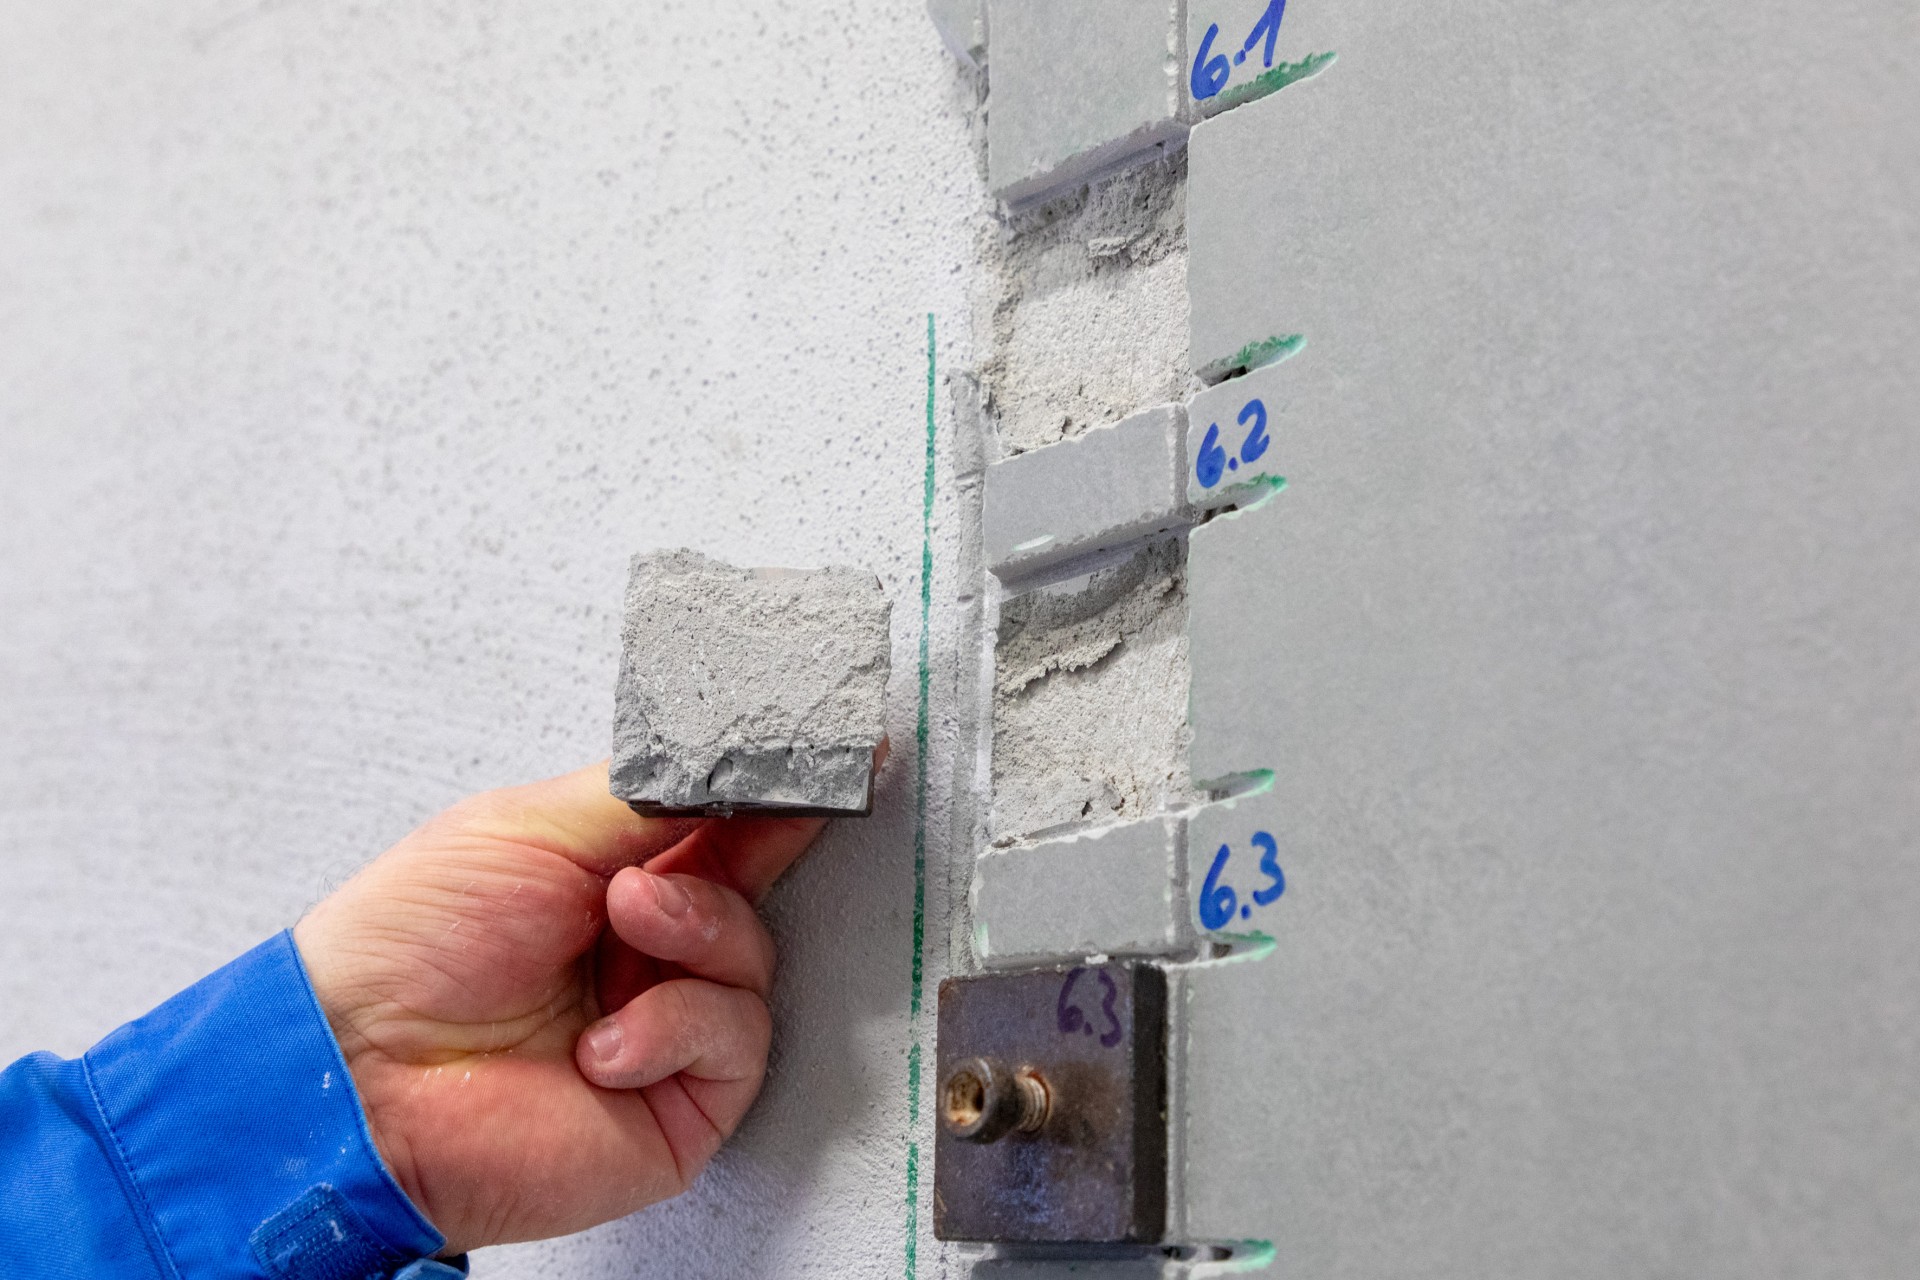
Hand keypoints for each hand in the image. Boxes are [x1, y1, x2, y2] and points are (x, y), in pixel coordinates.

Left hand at [292, 762, 838, 1253]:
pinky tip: (603, 1043)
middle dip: (745, 852)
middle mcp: (645, 952)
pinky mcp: (681, 1105)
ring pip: (754, 959)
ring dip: (696, 931)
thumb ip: (645, 796)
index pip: (717, 829)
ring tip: (625, 926)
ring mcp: (666, 1028)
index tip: (829, 754)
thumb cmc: (408, 946)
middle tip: (718, 828)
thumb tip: (734, 760)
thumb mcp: (532, 829)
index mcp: (609, 879)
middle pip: (750, 888)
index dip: (772, 795)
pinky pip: (735, 1040)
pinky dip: (675, 1025)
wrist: (361, 1075)